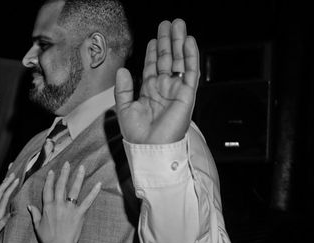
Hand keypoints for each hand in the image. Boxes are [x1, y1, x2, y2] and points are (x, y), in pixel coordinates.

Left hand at [0, 173, 18, 242]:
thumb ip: (6, 218)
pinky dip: (0, 190)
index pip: (6, 195)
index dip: (11, 187)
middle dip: (7, 181)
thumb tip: (15, 211)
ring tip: (8, 178)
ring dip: (3, 184)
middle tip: (13, 174)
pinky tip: (0, 190)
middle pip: (1, 190)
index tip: (17, 179)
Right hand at [29, 162, 100, 242]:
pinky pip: (88, 201)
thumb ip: (35, 214)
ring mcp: (69, 208)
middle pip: (61, 185)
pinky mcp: (79, 214)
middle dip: (64, 173)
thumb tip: (30, 206)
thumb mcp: (37, 225)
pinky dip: (93, 193)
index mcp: (47, 206)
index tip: (52, 172)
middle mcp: (58, 204)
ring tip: (82, 167)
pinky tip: (98, 184)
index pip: (48, 189)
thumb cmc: (47, 238)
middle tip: (67, 164)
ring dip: (78, 177)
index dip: (50, 179)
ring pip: (74, 189)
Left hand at [114, 19, 198, 144]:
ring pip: (180, 61)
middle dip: (168, 41)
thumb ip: (123, 89)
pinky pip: (191, 72)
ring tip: (179, 25)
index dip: (153, 51)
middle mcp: (164, 89)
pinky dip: (191, 56)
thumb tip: (122, 69)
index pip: (153, 66)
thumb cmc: (137, 135)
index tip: (153, 38)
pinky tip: (189, 42)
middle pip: (167, 59)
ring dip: (180, 43)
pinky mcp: (187, 95)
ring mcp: (176, 91)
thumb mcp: (124, 109)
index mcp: (149, 92)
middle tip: (168, 23)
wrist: (149, 148)